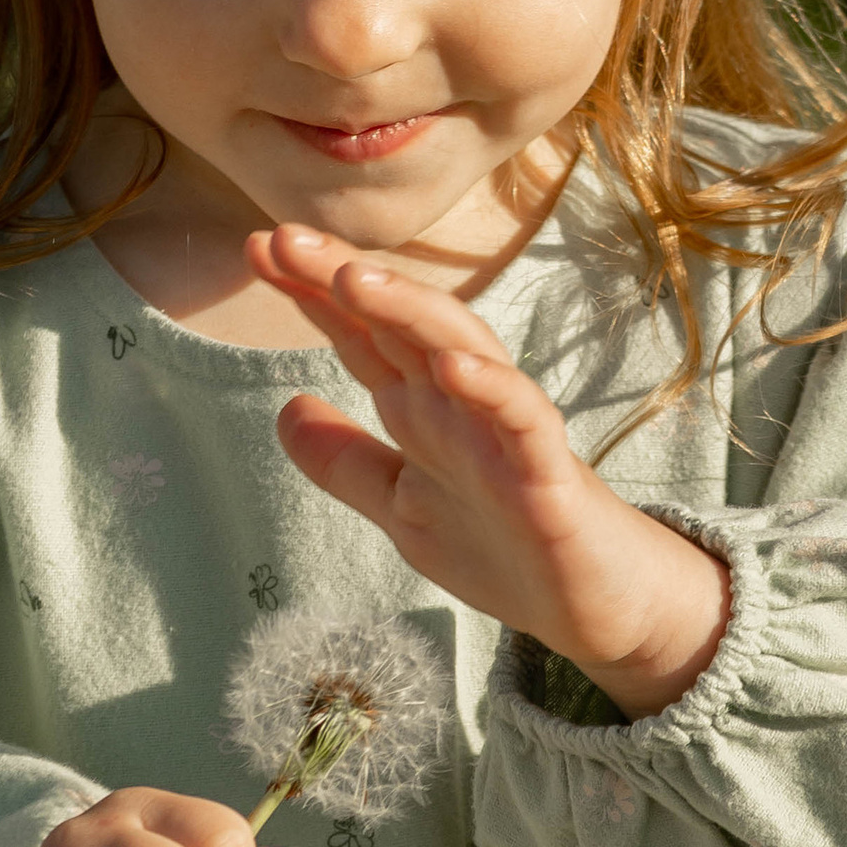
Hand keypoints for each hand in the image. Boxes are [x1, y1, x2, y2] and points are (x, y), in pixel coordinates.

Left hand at [250, 224, 729, 720]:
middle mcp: (462, 404)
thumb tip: (284, 410)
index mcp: (423, 410)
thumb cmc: (503, 549)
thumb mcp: (401, 507)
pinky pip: (522, 418)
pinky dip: (490, 388)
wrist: (589, 607)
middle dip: (344, 277)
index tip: (257, 249)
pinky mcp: (549, 474)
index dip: (312, 291)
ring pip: (461, 349)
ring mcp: (507, 432)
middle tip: (283, 238)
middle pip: (401, 323)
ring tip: (354, 278)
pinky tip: (451, 366)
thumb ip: (347, 462)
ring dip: (410, 310)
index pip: (362, 335)